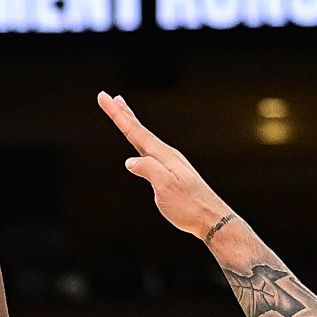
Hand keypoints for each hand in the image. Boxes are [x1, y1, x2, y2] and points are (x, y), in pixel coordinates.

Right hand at [98, 92, 233, 238]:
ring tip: (123, 112)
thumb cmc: (190, 206)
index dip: (117, 114)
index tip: (103, 97)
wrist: (213, 219)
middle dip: (123, 113)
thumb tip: (130, 161)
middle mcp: (167, 155)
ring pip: (146, 140)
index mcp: (163, 155)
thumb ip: (148, 169)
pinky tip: (141, 147)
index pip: (135, 130)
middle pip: (140, 130)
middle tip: (109, 97)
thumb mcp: (165, 188)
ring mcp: (171, 164)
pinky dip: (142, 143)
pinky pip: (151, 152)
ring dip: (133, 125)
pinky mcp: (173, 174)